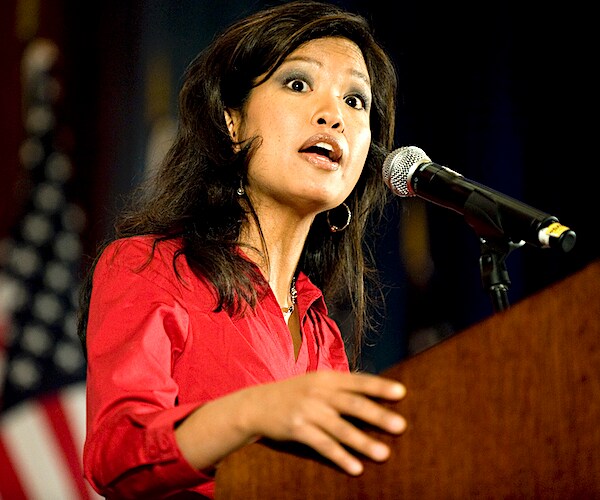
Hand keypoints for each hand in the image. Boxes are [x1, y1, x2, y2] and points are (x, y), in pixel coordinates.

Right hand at [237, 371, 406, 474]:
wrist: (256, 405)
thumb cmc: (294, 394)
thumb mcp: (315, 383)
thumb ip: (340, 389)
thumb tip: (375, 396)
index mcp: (326, 378)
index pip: (357, 381)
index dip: (378, 386)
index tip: (401, 392)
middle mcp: (317, 392)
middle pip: (352, 404)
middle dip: (377, 415)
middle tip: (401, 426)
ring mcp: (306, 410)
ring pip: (339, 427)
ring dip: (362, 441)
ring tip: (384, 454)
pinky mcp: (296, 429)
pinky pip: (322, 444)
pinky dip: (340, 456)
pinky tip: (356, 468)